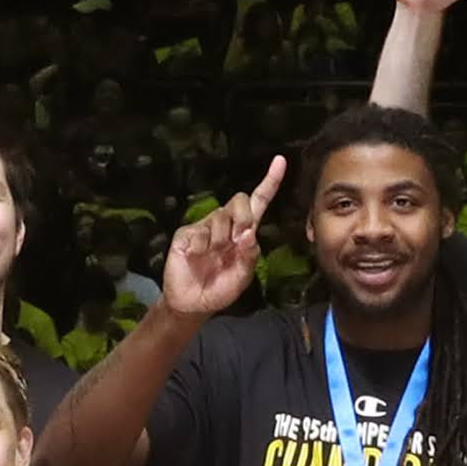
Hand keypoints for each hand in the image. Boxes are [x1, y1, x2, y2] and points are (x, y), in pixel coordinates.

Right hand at [161, 160, 283, 318]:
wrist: (193, 304)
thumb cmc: (220, 289)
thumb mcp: (243, 276)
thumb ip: (250, 255)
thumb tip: (250, 232)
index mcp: (244, 232)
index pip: (259, 202)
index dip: (270, 182)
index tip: (280, 161)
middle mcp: (226, 225)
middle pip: (239, 200)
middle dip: (242, 217)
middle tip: (237, 240)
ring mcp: (205, 227)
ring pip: (220, 216)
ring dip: (221, 239)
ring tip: (213, 256)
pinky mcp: (186, 234)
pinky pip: (200, 231)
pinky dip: (203, 246)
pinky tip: (198, 257)